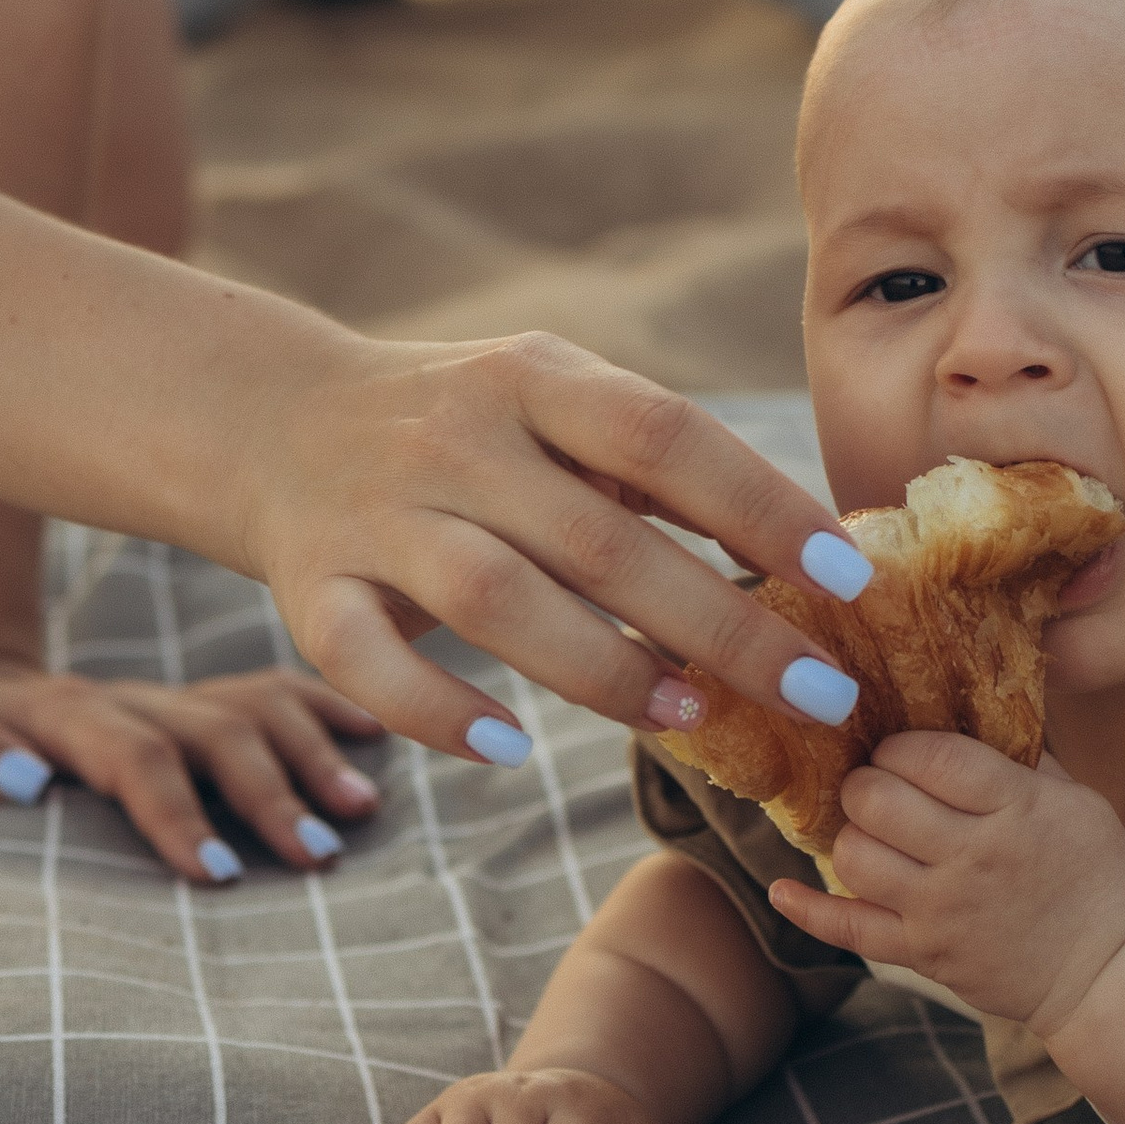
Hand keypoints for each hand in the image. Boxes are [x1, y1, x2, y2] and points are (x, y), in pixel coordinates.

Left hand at [0, 656, 382, 878]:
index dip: (173, 810)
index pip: (129, 754)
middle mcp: (126, 699)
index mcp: (56, 713)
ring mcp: (166, 697)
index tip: (215, 874)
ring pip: (253, 707)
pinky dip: (322, 707)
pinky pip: (267, 690)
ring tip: (361, 809)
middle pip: (213, 729)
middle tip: (317, 858)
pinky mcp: (190, 702)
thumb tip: (22, 777)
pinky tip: (373, 732)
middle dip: (267, 793)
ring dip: (310, 755)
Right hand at [232, 324, 873, 769]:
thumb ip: (655, 464)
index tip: (846, 576)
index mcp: (533, 375)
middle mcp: (454, 437)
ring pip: (494, 603)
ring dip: (602, 670)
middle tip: (818, 693)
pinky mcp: (312, 589)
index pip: (665, 434)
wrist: (277, 417)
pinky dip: (438, 714)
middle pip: (599, 539)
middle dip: (721, 623)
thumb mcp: (555, 400)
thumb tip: (808, 549)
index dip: (761, 506)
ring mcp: (378, 515)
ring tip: (689, 717)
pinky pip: (369, 665)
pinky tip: (510, 748)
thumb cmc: (468, 428)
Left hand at [768, 732, 1124, 1030]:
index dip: (898, 745)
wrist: (1114, 970)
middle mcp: (972, 857)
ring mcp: (943, 911)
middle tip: (880, 787)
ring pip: (854, 856)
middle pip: (877, 800)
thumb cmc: (1096, 871)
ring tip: (873, 832)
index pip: (927, 755)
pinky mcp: (926, 955)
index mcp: (1014, 807)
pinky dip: (809, 910)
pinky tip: (780, 889)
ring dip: (852, 835)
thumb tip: (960, 701)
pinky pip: (850, 930)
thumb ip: (1016, 754)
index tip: (899, 750)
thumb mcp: (1074, 797)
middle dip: (866, 783)